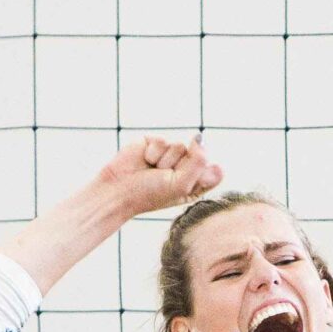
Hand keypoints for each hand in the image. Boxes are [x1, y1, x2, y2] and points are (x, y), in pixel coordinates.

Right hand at [94, 136, 221, 217]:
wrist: (119, 189)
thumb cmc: (150, 194)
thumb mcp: (182, 186)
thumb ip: (200, 162)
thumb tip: (200, 137)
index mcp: (196, 183)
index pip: (213, 171)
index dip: (199, 176)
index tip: (181, 187)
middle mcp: (186, 167)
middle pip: (198, 155)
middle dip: (179, 167)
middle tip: (162, 178)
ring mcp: (171, 154)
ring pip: (180, 146)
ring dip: (164, 161)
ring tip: (152, 169)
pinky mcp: (156, 142)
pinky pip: (164, 140)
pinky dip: (153, 153)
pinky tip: (145, 160)